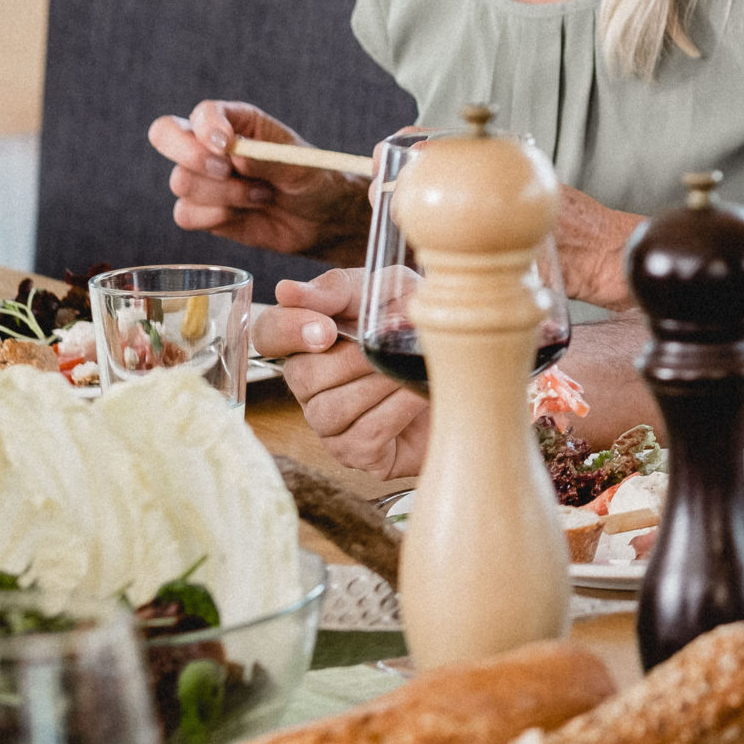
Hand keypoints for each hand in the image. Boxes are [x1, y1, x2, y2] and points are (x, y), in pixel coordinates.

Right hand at [148, 100, 366, 261]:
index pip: (203, 113)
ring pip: (182, 181)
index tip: (226, 145)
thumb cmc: (313, 180)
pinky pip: (184, 214)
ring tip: (261, 196)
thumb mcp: (300, 165)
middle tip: (226, 170)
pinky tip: (243, 214)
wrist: (322, 219)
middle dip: (190, 154)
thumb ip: (267, 158)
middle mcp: (210, 146)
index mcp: (237, 122)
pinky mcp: (202, 211)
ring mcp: (203, 179)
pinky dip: (214, 217)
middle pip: (164, 134)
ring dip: (225, 194)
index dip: (207, 126)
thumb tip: (235, 155)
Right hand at [251, 267, 430, 479]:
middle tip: (390, 345)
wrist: (476, 369)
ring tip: (410, 368)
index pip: (267, 335)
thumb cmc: (424, 327)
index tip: (326, 329)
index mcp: (309, 340)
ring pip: (331, 409)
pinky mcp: (358, 454)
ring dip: (378, 383)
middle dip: (353, 358)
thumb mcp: (392, 289)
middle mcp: (311, 385)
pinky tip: (418, 394)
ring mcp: (331, 424)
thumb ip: (340, 289)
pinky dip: (397, 409)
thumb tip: (287, 291)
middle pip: (302, 377)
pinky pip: (365, 433)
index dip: (289, 331)